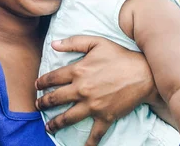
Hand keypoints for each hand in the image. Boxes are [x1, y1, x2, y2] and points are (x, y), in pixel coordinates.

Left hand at [35, 36, 153, 145]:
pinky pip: (95, 133)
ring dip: (55, 123)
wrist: (143, 73)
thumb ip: (74, 42)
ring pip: (68, 117)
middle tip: (38, 105)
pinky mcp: (104, 116)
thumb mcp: (97, 43)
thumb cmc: (120, 56)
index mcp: (78, 70)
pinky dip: (88, 143)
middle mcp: (82, 89)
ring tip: (48, 127)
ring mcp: (92, 105)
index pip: (53, 77)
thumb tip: (54, 44)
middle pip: (56, 98)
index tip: (36, 85)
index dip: (42, 82)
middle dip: (43, 103)